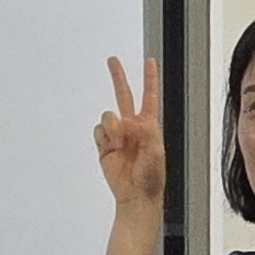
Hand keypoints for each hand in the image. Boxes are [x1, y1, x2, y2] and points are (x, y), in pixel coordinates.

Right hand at [93, 56, 166, 211]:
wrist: (135, 194)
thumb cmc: (151, 176)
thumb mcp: (156, 152)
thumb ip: (146, 133)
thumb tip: (131, 122)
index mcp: (148, 125)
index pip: (149, 96)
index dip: (149, 78)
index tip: (149, 61)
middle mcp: (132, 126)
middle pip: (123, 94)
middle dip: (118, 76)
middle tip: (112, 60)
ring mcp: (117, 134)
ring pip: (108, 116)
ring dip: (113, 128)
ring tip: (120, 145)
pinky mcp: (104, 145)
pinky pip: (98, 130)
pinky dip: (103, 138)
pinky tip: (111, 148)